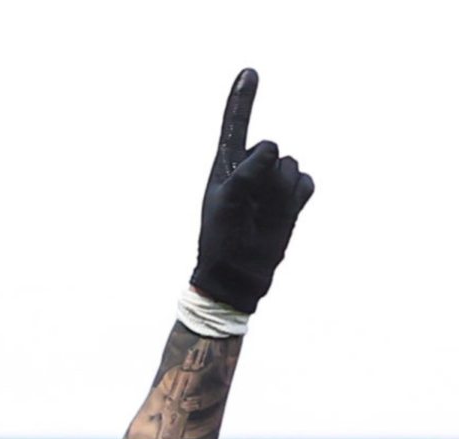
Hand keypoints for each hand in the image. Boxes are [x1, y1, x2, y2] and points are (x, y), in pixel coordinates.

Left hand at [190, 70, 313, 313]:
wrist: (236, 278)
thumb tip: (275, 148)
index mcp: (226, 167)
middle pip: (271, 150)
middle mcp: (252, 169)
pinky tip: (282, 215)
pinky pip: (305, 183)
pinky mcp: (292, 199)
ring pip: (290, 167)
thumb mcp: (226, 201)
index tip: (249, 72)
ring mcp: (273, 184)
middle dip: (264, 176)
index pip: (235, 126)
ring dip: (279, 191)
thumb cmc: (221, 240)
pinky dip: (296, 197)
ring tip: (261, 215)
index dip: (242, 99)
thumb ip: (247, 169)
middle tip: (246, 208)